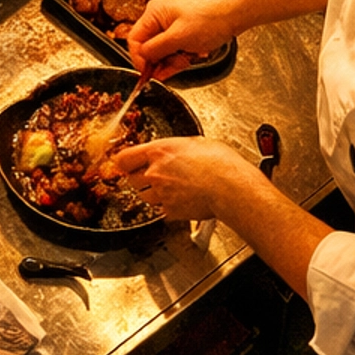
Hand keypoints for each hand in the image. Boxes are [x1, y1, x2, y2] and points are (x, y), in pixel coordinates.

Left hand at [104, 135, 245, 223]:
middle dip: (141, 179)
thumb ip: (175, 149)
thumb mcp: (195, 143)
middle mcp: (155, 172)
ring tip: (172, 189)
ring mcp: (162, 193)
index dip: (124, 162)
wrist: (231, 186)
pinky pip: (162, 211)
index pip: (124, 158)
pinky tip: (183, 201)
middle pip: (132, 179)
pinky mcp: (171, 211)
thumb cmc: (220, 163)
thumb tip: (174, 151)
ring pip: (145, 197)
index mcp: (158, 151)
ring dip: (154, 194)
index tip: (126, 164)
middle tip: (156, 177)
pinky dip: (170, 208)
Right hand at [126, 0, 244, 79]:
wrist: (235, 13)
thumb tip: (142, 58)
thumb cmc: (211, 18)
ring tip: (187, 59)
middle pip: (149, 47)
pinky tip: (188, 59)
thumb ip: (156, 49)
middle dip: (161, 61)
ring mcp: (172, 25)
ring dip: (173, 60)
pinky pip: (174, 50)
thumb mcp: (178, 38)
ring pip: (163, 51)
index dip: (140, 59)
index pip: (135, 40)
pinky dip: (180, 58)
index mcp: (154, 13)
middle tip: (173, 67)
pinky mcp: (183, 33)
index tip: (147, 73)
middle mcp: (160, 18)